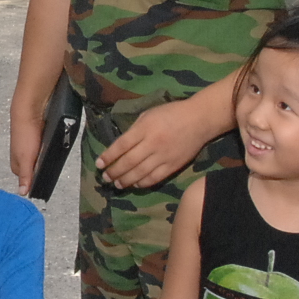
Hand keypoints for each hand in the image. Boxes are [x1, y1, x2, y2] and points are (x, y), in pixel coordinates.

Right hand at [8, 95, 44, 187]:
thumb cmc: (24, 133)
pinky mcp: (36, 139)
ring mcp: (28, 148)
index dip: (37, 180)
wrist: (30, 109)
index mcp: (16, 165)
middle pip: (35, 170)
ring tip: (53, 155)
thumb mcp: (25, 159)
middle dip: (43, 169)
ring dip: (46, 159)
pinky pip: (44, 149)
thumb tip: (22, 193)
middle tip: (51, 165)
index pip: (28, 180)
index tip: (47, 180)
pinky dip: (48, 150)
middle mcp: (20, 157)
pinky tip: (52, 147)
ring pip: (40, 159)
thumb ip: (25, 176)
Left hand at [96, 100, 215, 189]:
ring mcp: (163, 156)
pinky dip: (142, 183)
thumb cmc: (171, 113)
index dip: (109, 156)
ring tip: (116, 184)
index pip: (121, 145)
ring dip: (125, 180)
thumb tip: (121, 146)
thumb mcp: (149, 114)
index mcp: (144, 128)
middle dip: (114, 171)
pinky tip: (135, 184)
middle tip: (105, 177)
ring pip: (140, 173)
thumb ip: (135, 129)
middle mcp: (152, 144)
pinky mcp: (173, 166)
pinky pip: (155, 178)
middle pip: (128, 162)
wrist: (199, 120)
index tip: (99, 163)